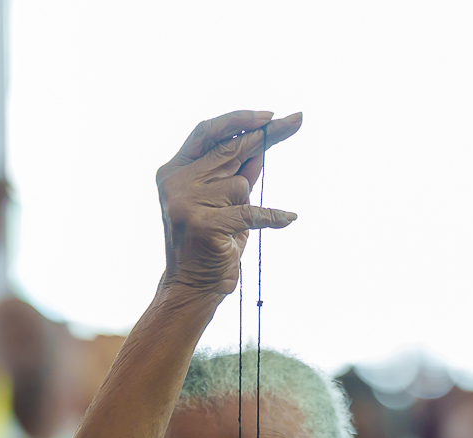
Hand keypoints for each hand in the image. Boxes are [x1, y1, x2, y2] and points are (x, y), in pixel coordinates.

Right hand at [156, 110, 301, 295]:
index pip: (207, 132)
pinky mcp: (202, 224)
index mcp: (174, 170)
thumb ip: (239, 171)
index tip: (271, 115)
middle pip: (230, 149)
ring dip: (247, 205)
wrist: (193, 287)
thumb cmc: (213, 241)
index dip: (239, 119)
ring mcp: (185, 202)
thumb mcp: (226, 200)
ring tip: (230, 228)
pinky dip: (273, 217)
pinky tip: (289, 218)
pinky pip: (251, 212)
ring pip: (241, 184)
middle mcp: (175, 181)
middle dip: (266, 137)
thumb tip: (265, 141)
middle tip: (298, 120)